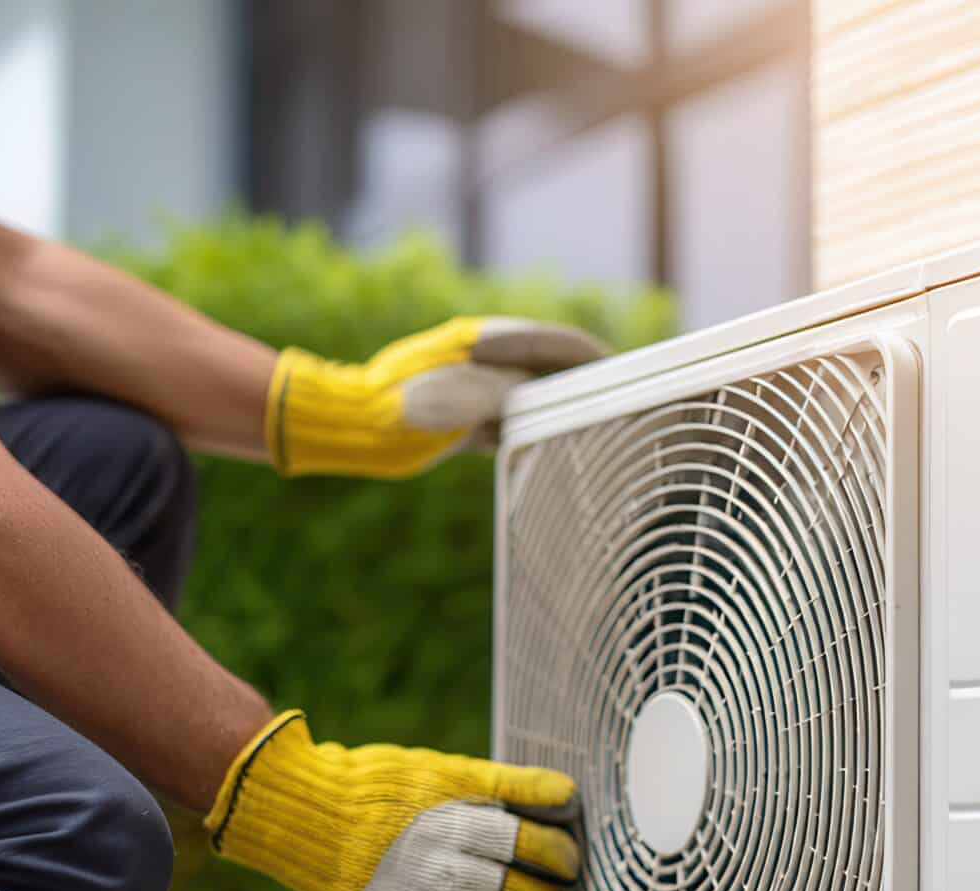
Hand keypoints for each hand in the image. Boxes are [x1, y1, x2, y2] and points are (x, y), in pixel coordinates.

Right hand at [204, 711, 580, 890]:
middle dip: (558, 859)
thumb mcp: (420, 768)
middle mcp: (446, 823)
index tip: (571, 807)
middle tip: (570, 868)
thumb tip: (527, 797)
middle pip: (525, 846)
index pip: (521, 791)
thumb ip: (471, 785)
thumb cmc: (360, 787)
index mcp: (449, 782)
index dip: (556, 802)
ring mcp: (430, 867)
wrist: (298, 813)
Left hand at [265, 317, 607, 478]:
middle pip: (556, 373)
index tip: (627, 379)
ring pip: (538, 401)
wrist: (349, 423)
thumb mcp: (456, 397)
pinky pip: (516, 427)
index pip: (561, 346)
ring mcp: (478, 391)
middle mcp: (489, 363)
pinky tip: (555, 459)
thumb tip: (546, 403)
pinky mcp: (468, 421)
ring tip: (603, 441)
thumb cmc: (395, 404)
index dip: (597, 363)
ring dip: (566, 417)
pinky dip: (538, 440)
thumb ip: (505, 395)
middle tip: (631, 412)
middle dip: (592, 390)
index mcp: (490, 342)